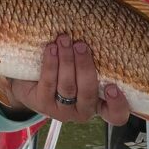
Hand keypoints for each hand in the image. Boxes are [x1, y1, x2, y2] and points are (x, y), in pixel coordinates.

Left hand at [6, 35, 130, 124]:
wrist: (31, 79)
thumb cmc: (65, 70)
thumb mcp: (82, 68)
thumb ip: (93, 61)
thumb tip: (98, 33)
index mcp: (100, 104)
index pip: (116, 115)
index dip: (117, 104)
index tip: (113, 87)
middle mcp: (83, 111)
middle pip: (88, 94)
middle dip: (85, 67)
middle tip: (81, 46)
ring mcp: (62, 111)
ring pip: (67, 87)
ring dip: (66, 60)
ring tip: (64, 40)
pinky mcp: (43, 104)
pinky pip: (49, 82)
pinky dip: (51, 63)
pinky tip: (51, 48)